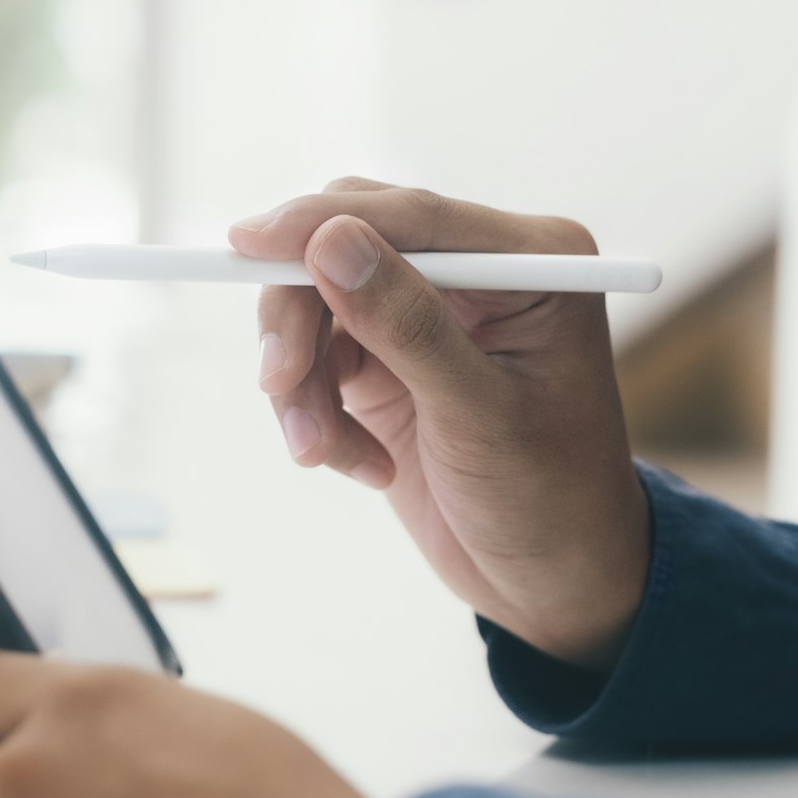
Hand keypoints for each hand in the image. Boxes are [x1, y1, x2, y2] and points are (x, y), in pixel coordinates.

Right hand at [233, 178, 650, 670]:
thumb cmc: (548, 501)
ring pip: (318, 303)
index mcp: (532, 262)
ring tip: (321, 453)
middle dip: (302, 313)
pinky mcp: (391, 357)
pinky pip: (318, 358)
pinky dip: (317, 412)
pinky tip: (360, 464)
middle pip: (347, 243)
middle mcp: (481, 272)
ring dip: (304, 381)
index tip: (246, 244)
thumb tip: (330, 241)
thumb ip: (407, 325)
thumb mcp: (479, 416)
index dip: (321, 223)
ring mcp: (431, 313)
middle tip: (279, 382)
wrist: (551, 582)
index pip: (411, 215)